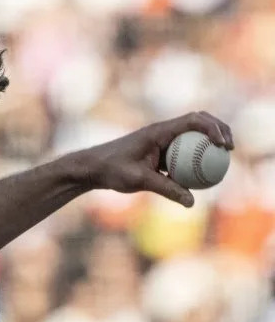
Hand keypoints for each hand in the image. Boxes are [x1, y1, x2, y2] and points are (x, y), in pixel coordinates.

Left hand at [74, 111, 233, 206]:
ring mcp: (160, 141)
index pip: (193, 120)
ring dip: (207, 143)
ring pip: (190, 137)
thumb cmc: (111, 170)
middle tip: (230, 148)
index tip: (223, 145)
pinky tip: (202, 177)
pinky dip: (194, 160)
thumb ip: (166, 189)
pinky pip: (181, 153)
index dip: (213, 128)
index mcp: (158, 131)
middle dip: (218, 129)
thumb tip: (192, 202)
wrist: (92, 168)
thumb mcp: (139, 180)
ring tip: (222, 160)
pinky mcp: (158, 152)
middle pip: (197, 123)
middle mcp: (161, 132)